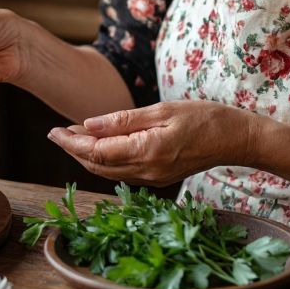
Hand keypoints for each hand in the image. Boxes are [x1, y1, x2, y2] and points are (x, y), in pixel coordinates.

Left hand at [47, 100, 262, 186]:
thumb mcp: (162, 110)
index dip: (71, 143)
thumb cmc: (204, 117)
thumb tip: (89, 124)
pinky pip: (122, 172)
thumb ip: (123, 120)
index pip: (97, 152)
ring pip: (108, 171)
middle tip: (57, 132)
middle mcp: (147, 171)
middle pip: (97, 166)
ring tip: (73, 136)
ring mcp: (153, 178)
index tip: (53, 131)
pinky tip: (100, 144)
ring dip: (87, 156)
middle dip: (74, 150)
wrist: (236, 139)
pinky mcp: (158, 178)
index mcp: (147, 151)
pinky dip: (105, 160)